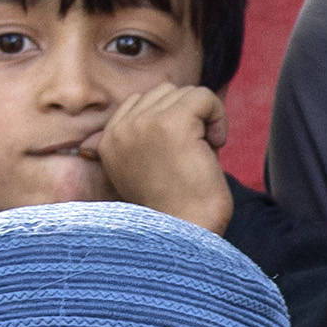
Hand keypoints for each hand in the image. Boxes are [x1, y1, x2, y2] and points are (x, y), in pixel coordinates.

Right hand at [92, 82, 236, 231]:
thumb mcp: (150, 167)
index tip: (179, 155)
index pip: (143, 102)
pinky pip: (204, 96)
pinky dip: (218, 118)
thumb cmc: (177, 208)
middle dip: (187, 118)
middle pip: (164, 93)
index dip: (171, 120)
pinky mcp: (172, 123)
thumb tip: (170, 90)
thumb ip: (147, 134)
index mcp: (107, 142)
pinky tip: (215, 147)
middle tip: (192, 156)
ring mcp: (143, 124)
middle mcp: (119, 130)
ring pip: (185, 93)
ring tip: (201, 153)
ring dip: (203, 119)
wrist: (185, 236)